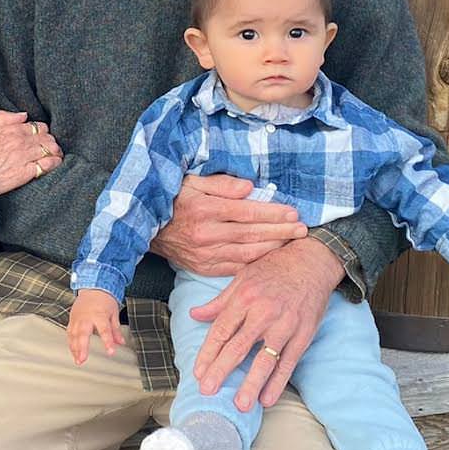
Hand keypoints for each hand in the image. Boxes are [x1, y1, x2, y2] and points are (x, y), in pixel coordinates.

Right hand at [0, 110, 62, 195]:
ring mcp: (26, 156)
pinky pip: (47, 165)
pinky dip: (54, 164)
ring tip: (56, 157)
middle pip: (48, 138)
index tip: (43, 138)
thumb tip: (23, 115)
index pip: (39, 127)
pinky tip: (55, 165)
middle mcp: (23, 141)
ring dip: (55, 152)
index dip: (43, 133)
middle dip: (52, 143)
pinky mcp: (26, 172)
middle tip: (52, 149)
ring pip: (50, 150)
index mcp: (14, 129)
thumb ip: (5, 118)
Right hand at [67, 288, 123, 364]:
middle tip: (82, 359)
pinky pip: (69, 332)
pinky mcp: (72, 319)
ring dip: (74, 348)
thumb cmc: (104, 299)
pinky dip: (71, 343)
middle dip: (82, 347)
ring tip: (77, 360)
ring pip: (73, 334)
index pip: (104, 330)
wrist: (93, 287)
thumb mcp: (114, 313)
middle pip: (83, 334)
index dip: (108, 342)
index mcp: (99, 314)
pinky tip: (73, 351)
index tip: (111, 352)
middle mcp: (86, 317)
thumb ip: (115, 330)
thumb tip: (120, 342)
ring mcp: (77, 318)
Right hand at [149, 173, 304, 274]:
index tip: (293, 212)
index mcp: (204, 209)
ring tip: (292, 243)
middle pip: (251, 234)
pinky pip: (235, 268)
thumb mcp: (191, 181)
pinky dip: (255, 263)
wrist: (146, 229)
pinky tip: (270, 258)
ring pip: (246, 253)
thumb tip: (249, 188)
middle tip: (302, 230)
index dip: (272, 213)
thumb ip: (221, 184)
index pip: (247, 212)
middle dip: (280, 231)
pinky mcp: (203, 268)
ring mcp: (205, 254)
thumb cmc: (173, 200)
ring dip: (272, 248)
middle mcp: (206, 234)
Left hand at [189, 236, 342, 410]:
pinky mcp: (303, 334)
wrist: (312, 261)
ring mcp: (285, 325)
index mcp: (244, 297)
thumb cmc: (274, 267)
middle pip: (238, 347)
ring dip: (252, 384)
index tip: (199, 372)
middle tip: (208, 391)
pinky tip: (267, 399)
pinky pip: (288, 362)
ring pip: (265, 359)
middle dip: (221, 371)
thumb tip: (194, 314)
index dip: (208, 353)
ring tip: (240, 405)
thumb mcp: (243, 277)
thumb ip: (220, 301)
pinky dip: (278, 382)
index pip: (221, 330)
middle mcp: (263, 312)